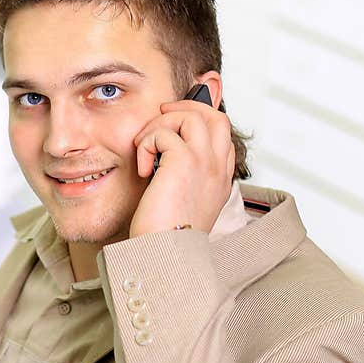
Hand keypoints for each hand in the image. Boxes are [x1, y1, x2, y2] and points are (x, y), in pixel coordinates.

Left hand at [129, 99, 233, 237]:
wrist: (166, 254)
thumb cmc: (165, 235)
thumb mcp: (180, 204)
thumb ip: (180, 181)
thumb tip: (161, 163)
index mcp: (219, 180)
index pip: (222, 136)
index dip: (200, 124)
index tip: (173, 129)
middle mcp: (217, 168)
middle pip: (215, 116)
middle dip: (186, 108)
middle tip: (161, 117)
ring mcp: (204, 163)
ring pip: (192, 116)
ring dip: (162, 124)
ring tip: (145, 146)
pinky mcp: (183, 162)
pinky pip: (164, 133)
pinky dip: (147, 143)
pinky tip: (142, 168)